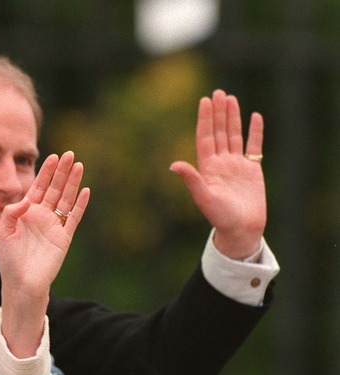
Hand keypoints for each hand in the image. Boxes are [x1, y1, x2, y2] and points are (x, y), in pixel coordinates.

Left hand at [0, 151, 89, 356]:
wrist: (21, 283)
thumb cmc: (9, 259)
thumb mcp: (3, 231)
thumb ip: (11, 212)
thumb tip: (28, 199)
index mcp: (27, 212)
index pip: (38, 187)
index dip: (45, 172)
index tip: (52, 156)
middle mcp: (42, 216)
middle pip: (54, 188)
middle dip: (61, 172)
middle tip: (69, 154)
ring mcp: (54, 226)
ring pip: (66, 199)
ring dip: (72, 183)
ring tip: (79, 165)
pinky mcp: (64, 237)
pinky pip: (73, 218)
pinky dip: (79, 205)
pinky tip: (85, 191)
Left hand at [170, 90, 265, 258]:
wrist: (241, 229)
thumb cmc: (220, 216)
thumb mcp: (203, 197)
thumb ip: (191, 179)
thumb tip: (173, 165)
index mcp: (207, 167)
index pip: (205, 137)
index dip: (205, 119)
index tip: (204, 101)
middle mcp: (220, 163)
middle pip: (219, 132)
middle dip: (217, 113)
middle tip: (217, 92)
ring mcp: (236, 165)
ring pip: (234, 135)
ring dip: (232, 117)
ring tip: (230, 98)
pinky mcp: (252, 169)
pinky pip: (254, 146)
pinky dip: (255, 132)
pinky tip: (255, 116)